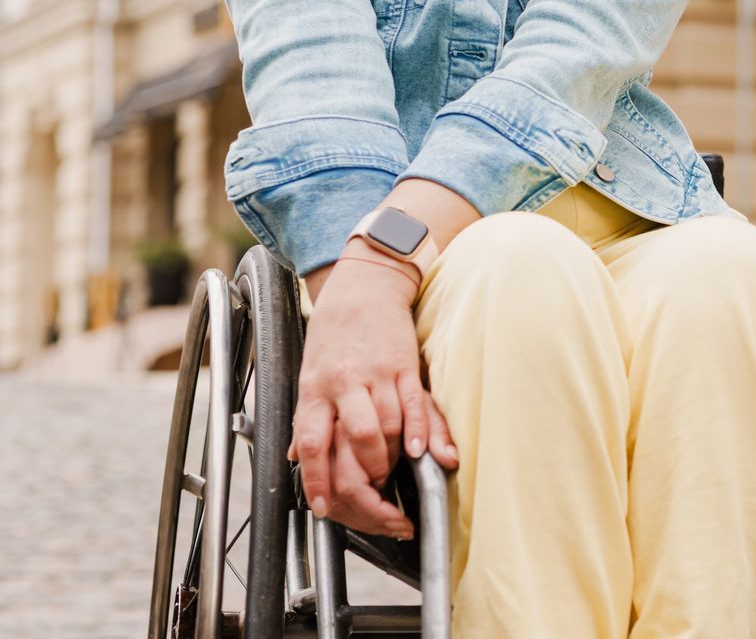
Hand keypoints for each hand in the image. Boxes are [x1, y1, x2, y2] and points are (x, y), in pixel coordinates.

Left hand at [289, 249, 457, 538]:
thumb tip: (295, 457)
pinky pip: (414, 405)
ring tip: (394, 470)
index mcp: (314, 390)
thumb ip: (308, 416)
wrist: (364, 285)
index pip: (311, 444)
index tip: (325, 508)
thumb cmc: (335, 333)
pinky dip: (419, 432)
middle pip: (356, 442)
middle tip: (374, 496)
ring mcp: (376, 375)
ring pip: (387, 428)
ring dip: (393, 458)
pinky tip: (422, 453)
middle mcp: (343, 385)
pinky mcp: (404, 366)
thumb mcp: (308, 373)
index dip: (318, 480)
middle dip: (367, 478)